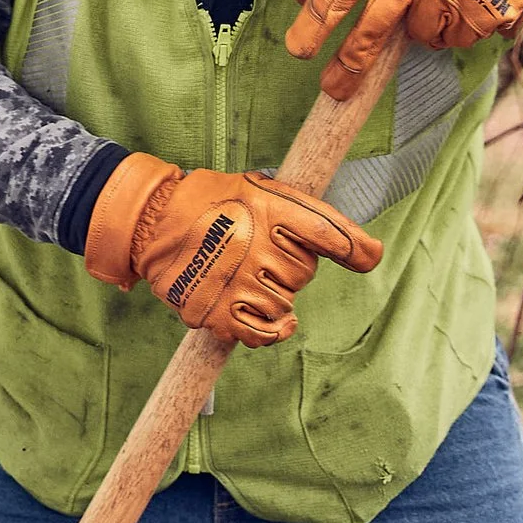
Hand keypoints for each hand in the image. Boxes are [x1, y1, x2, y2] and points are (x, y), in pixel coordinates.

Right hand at [84, 152, 382, 345]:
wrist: (151, 221)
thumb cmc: (211, 202)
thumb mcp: (258, 188)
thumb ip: (308, 215)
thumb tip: (372, 255)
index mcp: (266, 206)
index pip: (324, 230)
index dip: (352, 246)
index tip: (368, 256)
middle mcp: (253, 244)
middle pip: (303, 272)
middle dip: (288, 266)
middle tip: (257, 250)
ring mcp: (235, 279)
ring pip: (284, 304)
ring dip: (272, 296)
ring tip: (244, 274)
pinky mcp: (216, 309)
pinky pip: (261, 334)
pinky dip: (267, 331)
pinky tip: (260, 316)